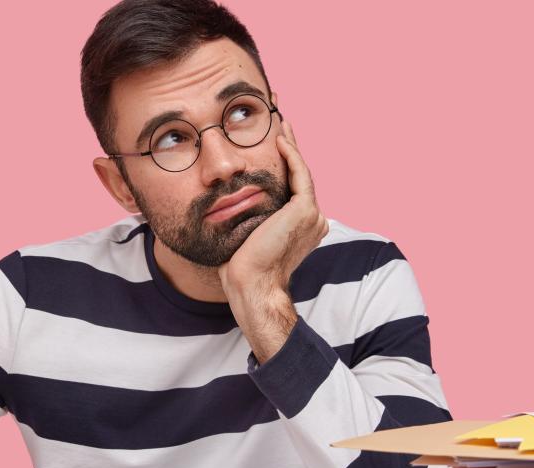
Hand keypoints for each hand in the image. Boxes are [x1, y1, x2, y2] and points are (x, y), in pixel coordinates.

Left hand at [219, 119, 328, 361]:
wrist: (250, 285)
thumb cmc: (240, 268)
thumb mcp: (243, 233)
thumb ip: (245, 214)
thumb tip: (222, 199)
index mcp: (299, 224)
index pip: (290, 184)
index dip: (282, 160)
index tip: (269, 137)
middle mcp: (311, 218)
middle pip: (297, 172)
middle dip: (287, 143)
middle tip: (278, 115)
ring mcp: (311, 214)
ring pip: (299, 169)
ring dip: (289, 142)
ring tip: (279, 117)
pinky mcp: (304, 210)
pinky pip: (299, 174)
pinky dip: (290, 154)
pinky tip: (279, 137)